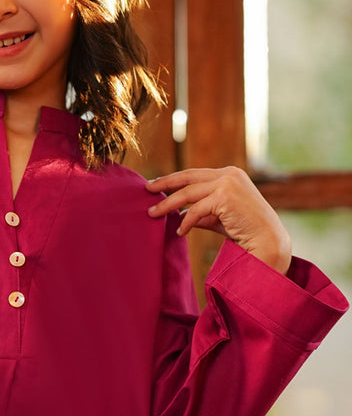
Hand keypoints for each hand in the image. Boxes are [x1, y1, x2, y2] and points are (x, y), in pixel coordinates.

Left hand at [146, 167, 291, 273]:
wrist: (269, 242)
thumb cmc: (246, 232)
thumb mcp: (220, 217)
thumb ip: (201, 212)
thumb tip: (178, 215)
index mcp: (230, 174)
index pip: (195, 174)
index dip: (174, 179)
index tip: (157, 185)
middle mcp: (229, 174)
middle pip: (188, 177)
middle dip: (165, 184)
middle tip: (146, 190)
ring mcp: (228, 183)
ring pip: (188, 193)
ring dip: (168, 205)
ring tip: (153, 214)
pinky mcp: (225, 197)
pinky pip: (196, 210)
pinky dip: (186, 221)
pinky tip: (179, 231)